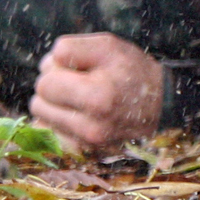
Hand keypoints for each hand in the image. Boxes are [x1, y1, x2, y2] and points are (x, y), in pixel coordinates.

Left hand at [29, 33, 166, 151]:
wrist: (161, 105)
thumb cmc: (132, 70)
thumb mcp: (108, 46)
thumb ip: (71, 49)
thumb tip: (45, 66)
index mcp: (98, 98)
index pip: (46, 83)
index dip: (55, 69)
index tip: (76, 67)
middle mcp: (91, 128)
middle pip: (38, 103)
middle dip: (52, 87)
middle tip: (76, 81)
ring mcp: (87, 145)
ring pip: (41, 120)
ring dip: (53, 105)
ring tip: (78, 97)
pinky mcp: (84, 153)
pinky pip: (49, 136)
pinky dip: (56, 123)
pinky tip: (75, 114)